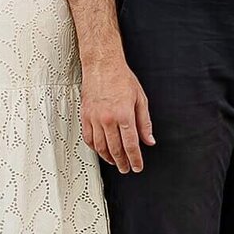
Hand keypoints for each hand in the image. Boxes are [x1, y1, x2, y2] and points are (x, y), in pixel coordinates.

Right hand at [80, 54, 154, 172]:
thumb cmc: (122, 78)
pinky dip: (95, 148)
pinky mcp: (85, 116)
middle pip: (115, 149)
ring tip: (115, 162)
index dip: (135, 159)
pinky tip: (101, 151)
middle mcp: (108, 119)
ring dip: (108, 158)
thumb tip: (149, 140)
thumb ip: (145, 123)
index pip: (131, 145)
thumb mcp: (140, 99)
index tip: (137, 167)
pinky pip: (88, 138)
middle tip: (126, 169)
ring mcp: (94, 118)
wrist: (102, 65)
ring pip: (100, 147)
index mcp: (124, 115)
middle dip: (122, 162)